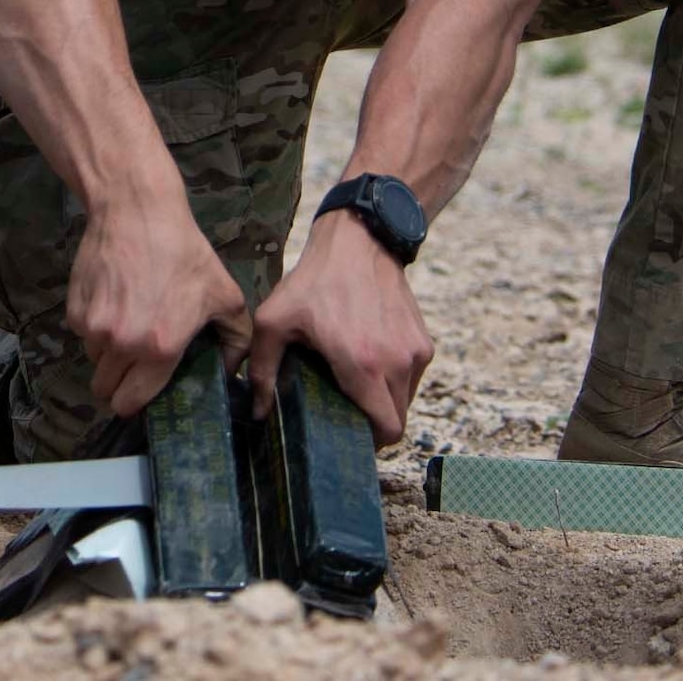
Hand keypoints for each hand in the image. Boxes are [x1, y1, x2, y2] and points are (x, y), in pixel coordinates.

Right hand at [68, 198, 252, 417]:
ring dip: (107, 351)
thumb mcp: (224, 294)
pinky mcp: (74, 308)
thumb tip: (232, 373)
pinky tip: (113, 299)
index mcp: (160, 348)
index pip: (130, 404)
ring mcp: (93, 326)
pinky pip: (82, 333)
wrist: (137, 211)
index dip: (134, 403)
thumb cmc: (184, 253)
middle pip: (104, 389)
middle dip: (118, 382)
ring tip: (128, 321)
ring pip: (93, 360)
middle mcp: (121, 344)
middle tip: (134, 362)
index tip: (141, 391)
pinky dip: (94, 325)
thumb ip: (235, 340)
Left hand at [246, 207, 433, 446]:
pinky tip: (369, 361)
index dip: (369, 441)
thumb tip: (258, 412)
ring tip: (355, 383)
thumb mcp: (274, 320)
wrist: (359, 241)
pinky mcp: (423, 341)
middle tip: (346, 411)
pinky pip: (412, 378)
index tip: (348, 433)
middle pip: (397, 421)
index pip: (386, 430)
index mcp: (362, 365)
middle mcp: (396, 363)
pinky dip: (395, 379)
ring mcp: (414, 352)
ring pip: (406, 400)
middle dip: (373, 424)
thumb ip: (263, 371)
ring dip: (385, 401)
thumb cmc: (313, 282)